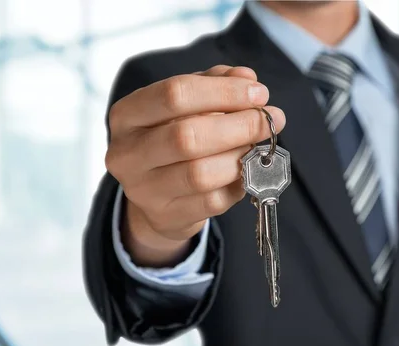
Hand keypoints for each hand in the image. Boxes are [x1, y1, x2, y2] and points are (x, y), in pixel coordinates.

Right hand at [106, 65, 285, 265]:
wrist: (155, 196)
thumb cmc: (172, 139)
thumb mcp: (187, 104)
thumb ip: (214, 84)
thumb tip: (247, 77)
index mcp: (127, 115)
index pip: (175, 94)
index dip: (223, 92)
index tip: (258, 93)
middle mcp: (127, 153)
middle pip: (187, 136)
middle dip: (239, 125)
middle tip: (271, 120)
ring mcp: (144, 190)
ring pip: (201, 173)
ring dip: (241, 156)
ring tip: (259, 146)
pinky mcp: (167, 216)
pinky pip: (212, 201)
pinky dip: (238, 183)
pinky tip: (248, 171)